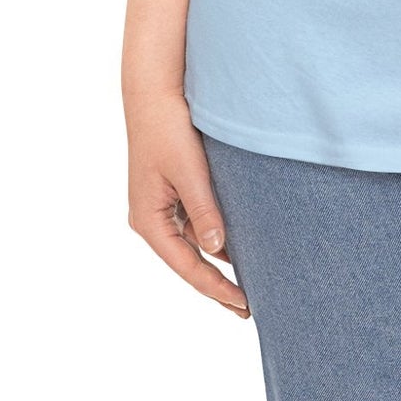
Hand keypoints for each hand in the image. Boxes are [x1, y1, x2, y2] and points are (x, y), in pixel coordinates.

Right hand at [125, 89, 249, 317]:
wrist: (154, 92)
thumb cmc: (167, 129)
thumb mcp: (188, 170)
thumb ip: (204, 209)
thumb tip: (217, 249)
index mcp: (148, 220)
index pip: (186, 266)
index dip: (214, 287)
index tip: (242, 304)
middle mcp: (153, 219)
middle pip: (189, 261)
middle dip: (216, 283)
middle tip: (247, 308)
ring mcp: (163, 206)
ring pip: (195, 241)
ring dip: (220, 258)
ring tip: (252, 280)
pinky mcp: (174, 191)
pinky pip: (198, 221)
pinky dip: (217, 233)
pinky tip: (241, 241)